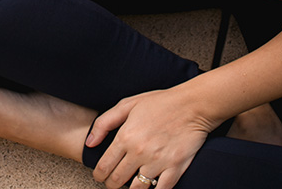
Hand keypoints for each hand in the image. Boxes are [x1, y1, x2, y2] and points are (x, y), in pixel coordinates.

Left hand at [85, 87, 219, 188]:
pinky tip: (150, 187)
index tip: (99, 176)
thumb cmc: (159, 103)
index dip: (99, 175)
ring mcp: (157, 162)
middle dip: (111, 184)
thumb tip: (89, 143)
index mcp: (126, 137)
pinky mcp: (175, 168)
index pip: (104, 166)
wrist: (192, 105)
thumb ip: (104, 123)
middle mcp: (139, 152)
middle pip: (117, 180)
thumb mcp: (127, 104)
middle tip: (112, 182)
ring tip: (129, 185)